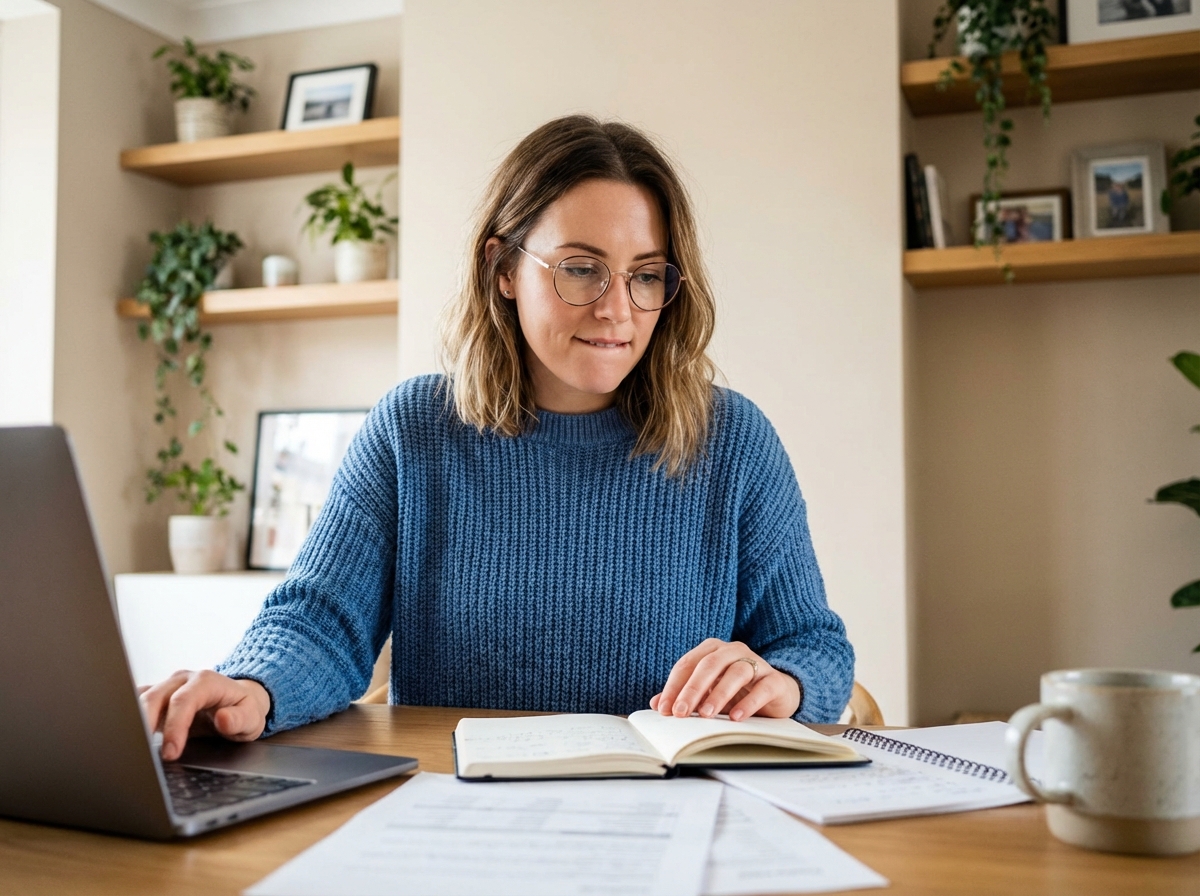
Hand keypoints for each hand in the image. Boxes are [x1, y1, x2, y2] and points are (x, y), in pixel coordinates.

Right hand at [138, 670, 270, 761]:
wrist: (241, 700)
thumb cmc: (245, 709)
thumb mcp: (252, 717)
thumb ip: (239, 719)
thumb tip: (223, 719)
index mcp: (206, 681)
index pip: (183, 701)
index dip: (174, 727)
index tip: (171, 752)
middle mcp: (183, 680)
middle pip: (155, 697)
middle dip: (146, 726)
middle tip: (145, 755)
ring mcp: (168, 686)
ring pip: (141, 699)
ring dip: (134, 722)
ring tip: (132, 749)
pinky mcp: (158, 697)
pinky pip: (137, 701)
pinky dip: (129, 716)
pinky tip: (127, 736)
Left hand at [649, 639, 800, 720]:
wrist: (777, 693)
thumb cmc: (736, 691)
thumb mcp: (707, 692)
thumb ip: (684, 695)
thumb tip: (657, 704)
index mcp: (712, 650)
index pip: (687, 664)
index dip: (674, 686)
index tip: (664, 709)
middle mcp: (733, 651)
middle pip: (709, 665)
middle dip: (692, 689)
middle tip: (681, 712)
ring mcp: (756, 663)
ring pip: (736, 672)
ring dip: (718, 694)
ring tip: (706, 715)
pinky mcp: (775, 680)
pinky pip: (762, 688)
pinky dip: (748, 702)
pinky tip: (735, 717)